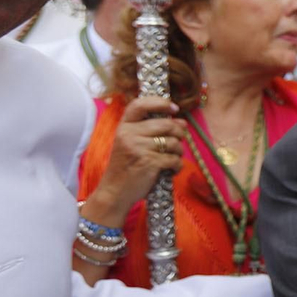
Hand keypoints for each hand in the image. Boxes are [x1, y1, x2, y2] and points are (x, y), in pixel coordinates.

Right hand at [85, 96, 185, 225]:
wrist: (114, 193)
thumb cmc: (126, 168)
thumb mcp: (129, 144)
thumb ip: (150, 131)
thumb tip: (182, 122)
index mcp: (123, 127)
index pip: (140, 105)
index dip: (160, 103)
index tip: (174, 108)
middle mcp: (129, 134)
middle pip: (166, 124)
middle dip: (179, 133)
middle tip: (180, 141)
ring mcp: (139, 148)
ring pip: (173, 142)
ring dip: (179, 151)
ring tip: (174, 158)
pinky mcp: (149, 163)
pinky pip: (174, 159)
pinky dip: (177, 165)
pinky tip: (172, 170)